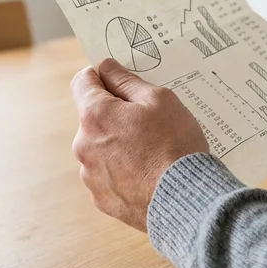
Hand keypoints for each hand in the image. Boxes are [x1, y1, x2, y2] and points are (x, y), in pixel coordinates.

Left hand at [70, 58, 209, 231]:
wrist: (184, 200)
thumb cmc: (174, 145)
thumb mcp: (159, 100)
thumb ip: (127, 81)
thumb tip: (106, 68)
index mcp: (95, 115)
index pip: (82, 82)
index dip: (101, 77)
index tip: (119, 81)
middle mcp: (83, 145)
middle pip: (93, 117)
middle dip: (115, 115)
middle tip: (148, 121)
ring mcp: (90, 175)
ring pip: (100, 147)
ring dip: (117, 144)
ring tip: (152, 152)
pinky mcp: (100, 198)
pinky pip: (107, 175)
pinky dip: (122, 171)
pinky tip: (147, 173)